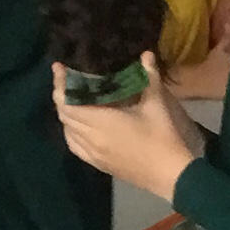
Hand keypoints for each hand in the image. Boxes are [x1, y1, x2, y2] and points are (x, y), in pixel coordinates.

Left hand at [51, 54, 201, 200]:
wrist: (170, 175)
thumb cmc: (163, 137)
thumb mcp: (157, 105)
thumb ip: (149, 77)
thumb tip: (146, 54)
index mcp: (101, 122)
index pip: (67, 104)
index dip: (59, 86)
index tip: (59, 69)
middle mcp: (90, 138)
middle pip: (64, 116)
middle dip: (61, 96)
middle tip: (67, 80)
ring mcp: (92, 154)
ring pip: (67, 132)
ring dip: (66, 115)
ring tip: (73, 99)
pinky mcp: (98, 164)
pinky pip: (75, 146)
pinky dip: (71, 132)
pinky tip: (79, 125)